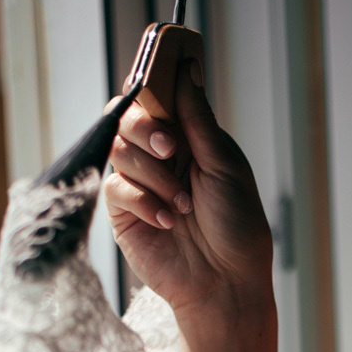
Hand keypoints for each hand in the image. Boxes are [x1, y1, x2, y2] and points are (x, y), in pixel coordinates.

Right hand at [104, 61, 275, 325]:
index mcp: (189, 140)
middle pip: (129, 116)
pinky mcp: (125, 212)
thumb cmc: (237, 229)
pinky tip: (168, 221)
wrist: (226, 282)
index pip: (157, 97)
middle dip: (148, 129)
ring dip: (154, 175)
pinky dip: (143, 201)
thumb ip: (198, 119)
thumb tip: (187, 69)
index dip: (152, 85)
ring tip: (183, 206)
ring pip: (120, 149)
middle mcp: (161, 157)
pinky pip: (114, 186)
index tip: (156, 81)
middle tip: (172, 151)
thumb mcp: (225, 165)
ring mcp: (141, 183)